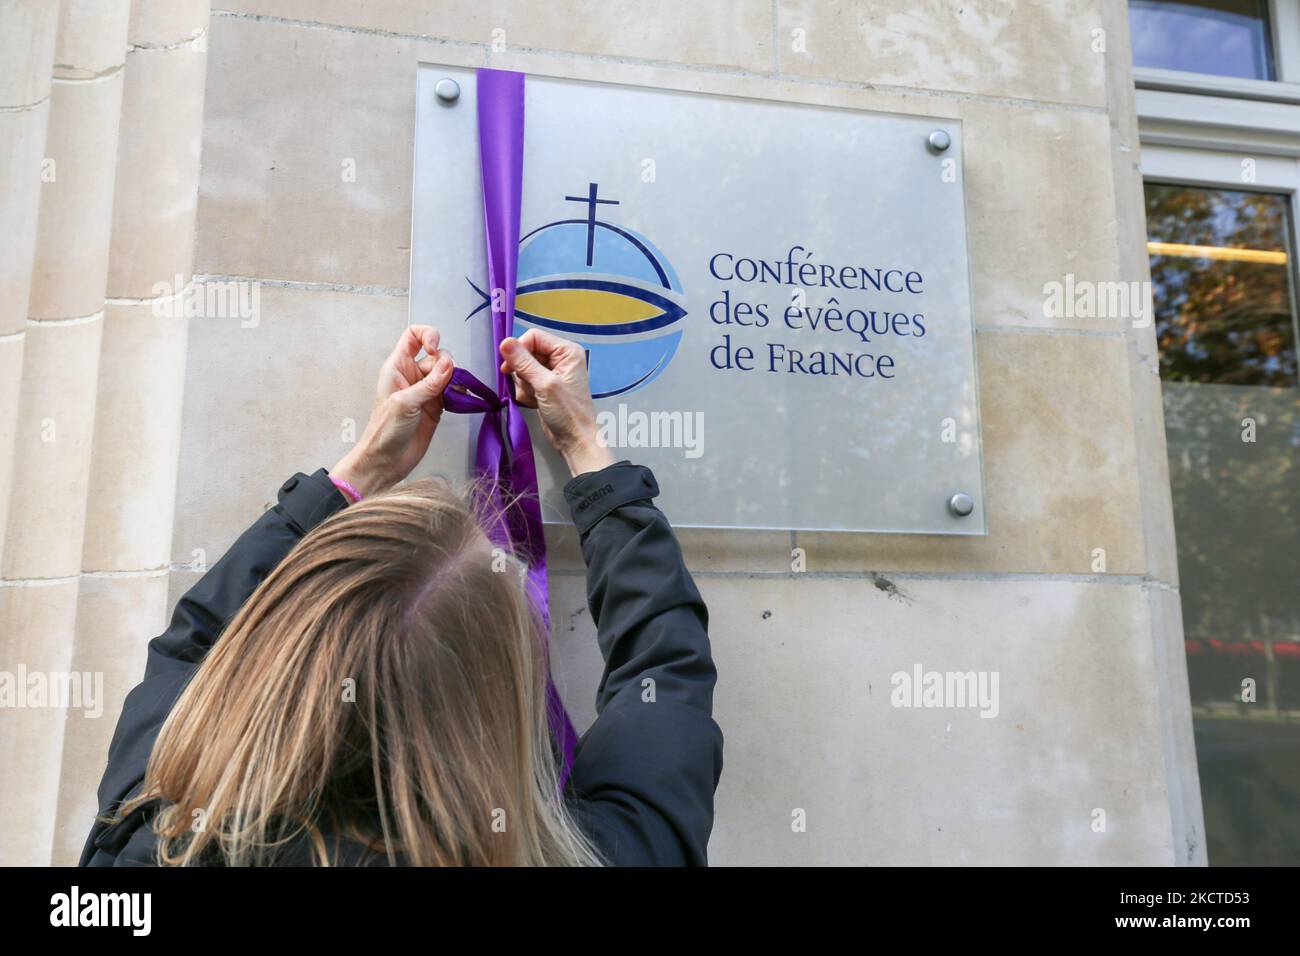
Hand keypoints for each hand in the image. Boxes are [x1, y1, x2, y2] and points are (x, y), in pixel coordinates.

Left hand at [331, 325, 453, 497]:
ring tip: (455, 393)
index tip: (436, 349)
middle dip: (446, 364)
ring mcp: (425, 390)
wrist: (386, 461)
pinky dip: (459, 392)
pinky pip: (452, 390)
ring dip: (455, 379)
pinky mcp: (436, 405)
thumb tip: (449, 365)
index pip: (413, 335)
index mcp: (397, 367)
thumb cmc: (385, 431)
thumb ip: (428, 384)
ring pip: (447, 372)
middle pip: (437, 355)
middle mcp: (412, 375)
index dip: (428, 335)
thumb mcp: (405, 403)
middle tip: (448, 381)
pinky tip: (460, 399)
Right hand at [499, 329, 614, 476]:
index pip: (534, 337)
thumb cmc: (567, 412)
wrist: (574, 440)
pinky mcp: (543, 387)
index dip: (519, 349)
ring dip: (523, 385)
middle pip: (526, 353)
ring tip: (535, 398)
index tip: (508, 366)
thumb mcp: (545, 385)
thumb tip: (504, 342)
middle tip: (528, 387)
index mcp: (566, 351)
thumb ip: (524, 363)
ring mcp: (550, 373)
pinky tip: (535, 403)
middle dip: (522, 372)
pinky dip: (525, 393)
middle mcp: (559, 358)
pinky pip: (524, 382)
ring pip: (522, 369)